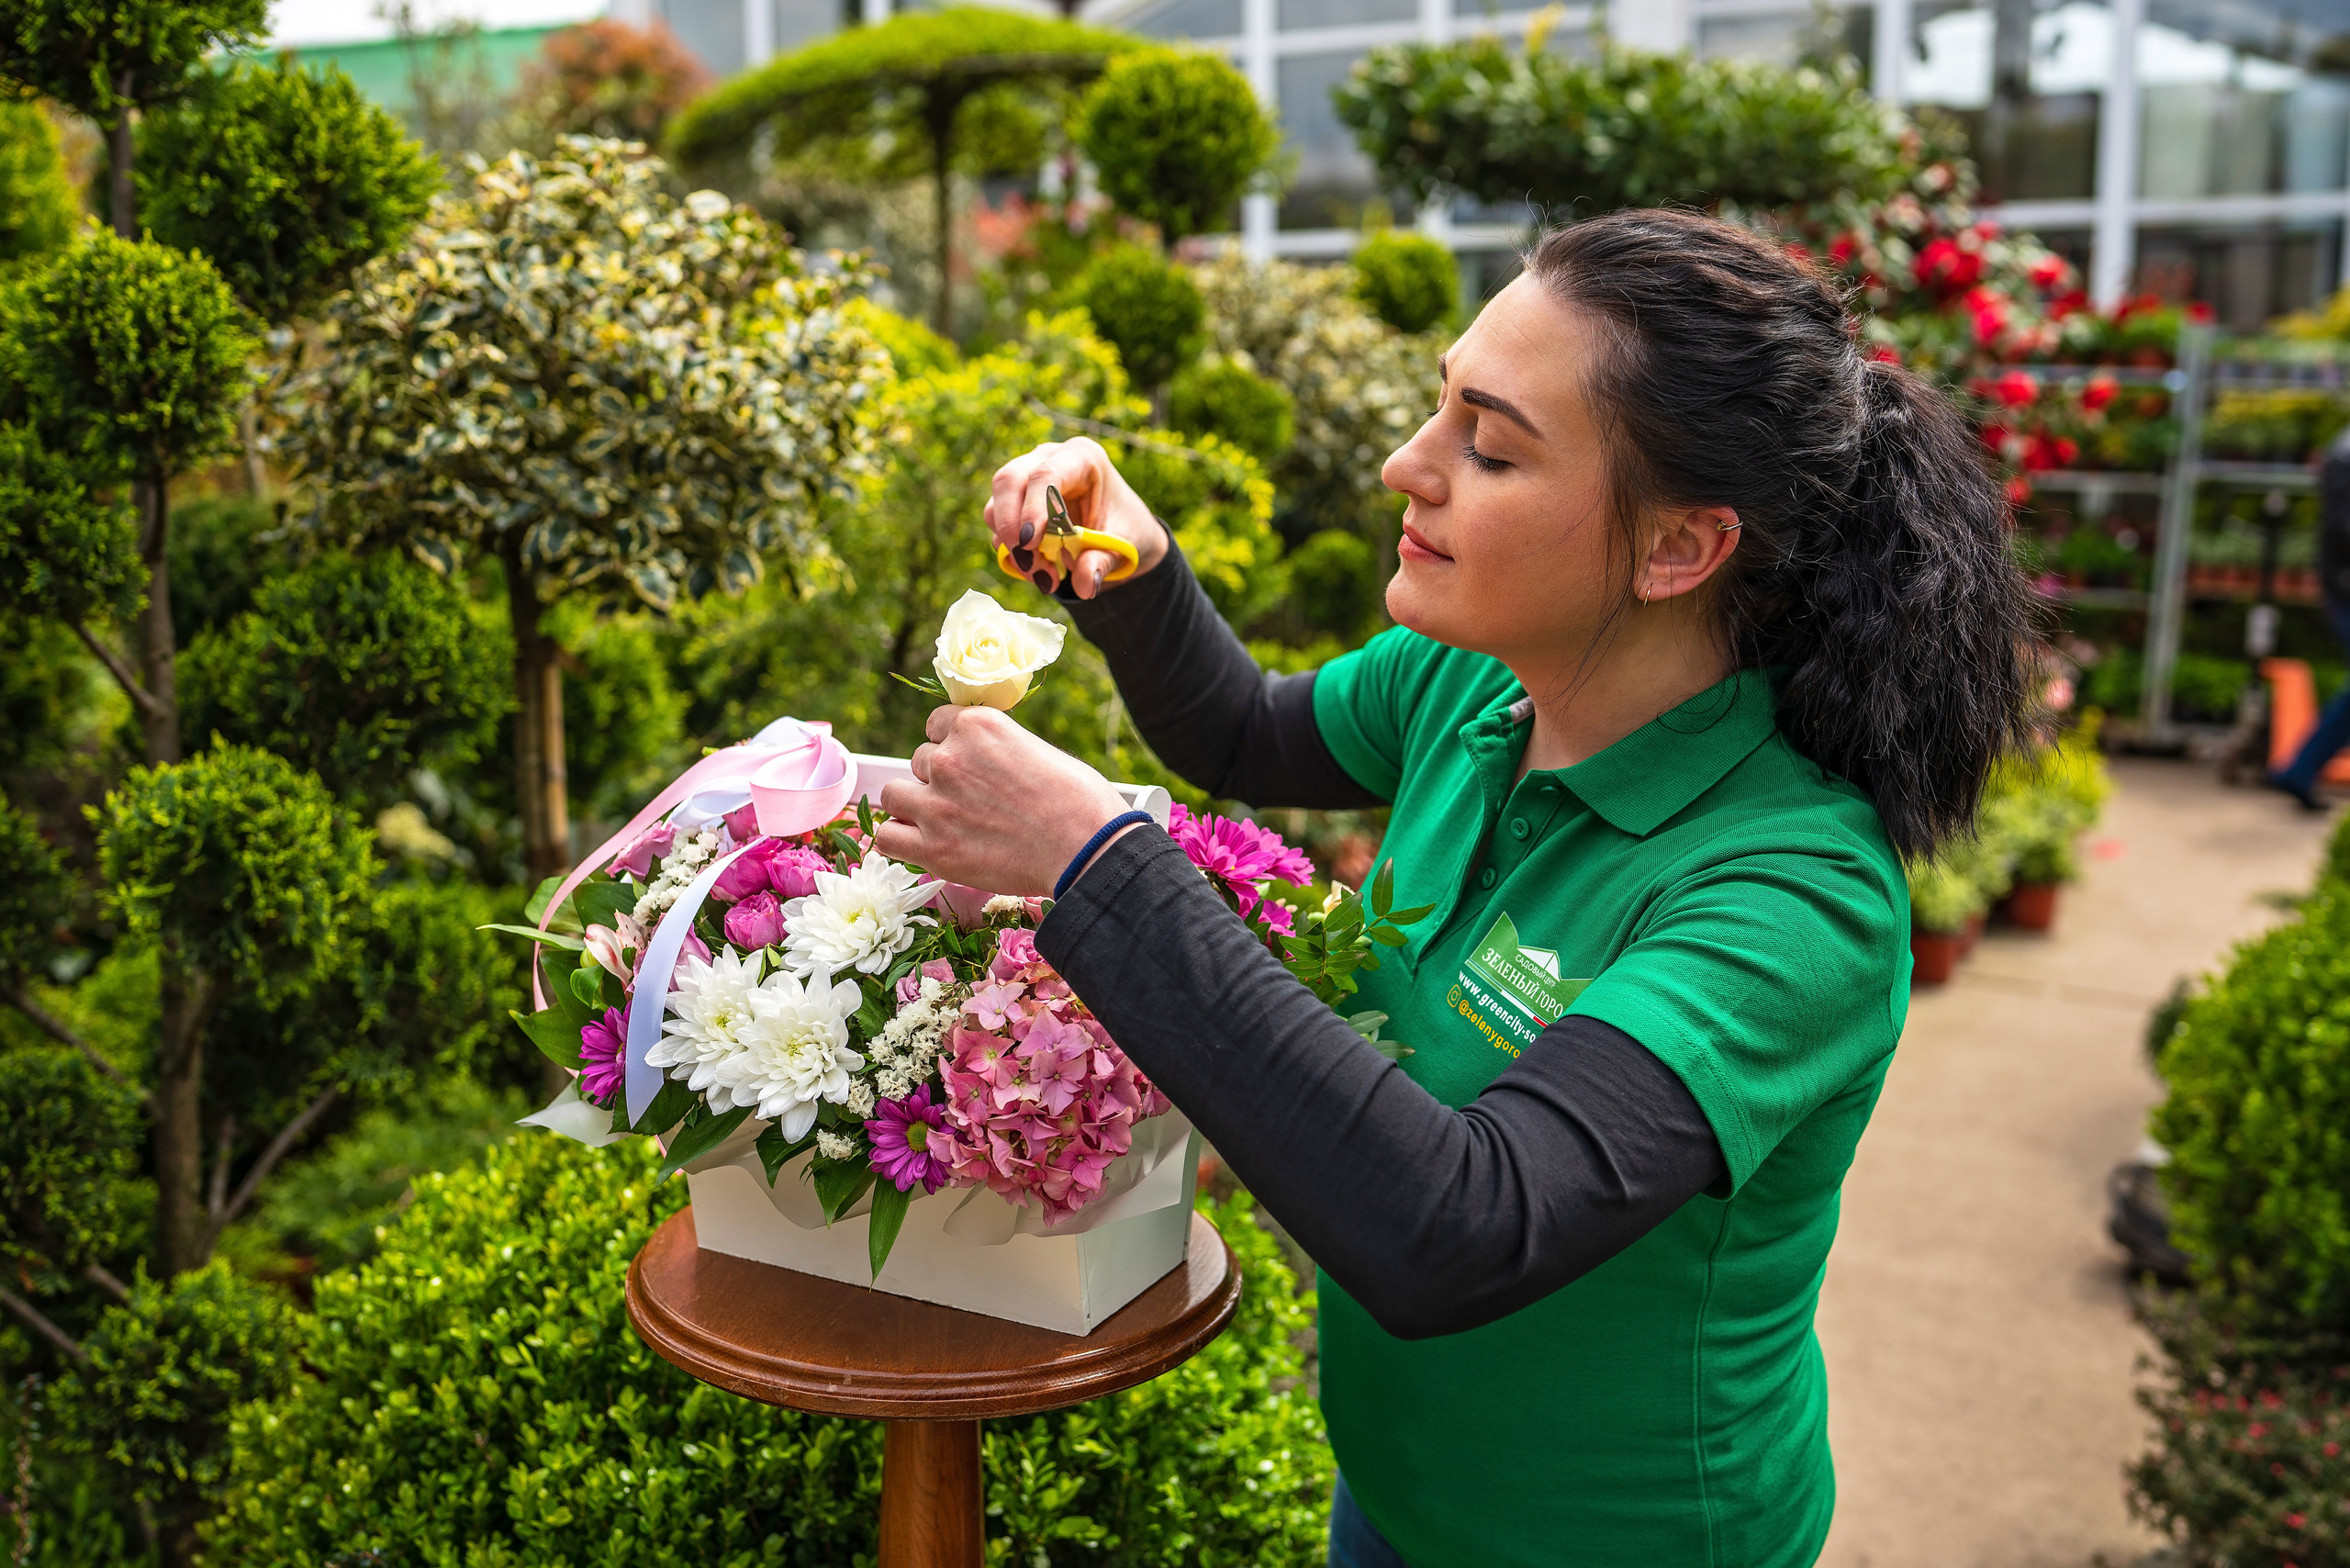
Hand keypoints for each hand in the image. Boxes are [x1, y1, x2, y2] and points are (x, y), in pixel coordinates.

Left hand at [875, 706, 1136, 895]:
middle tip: (970, 803)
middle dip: (939, 779)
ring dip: (913, 805)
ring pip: (894, 794)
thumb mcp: (1034, 749)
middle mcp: (949, 758)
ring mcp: (936, 803)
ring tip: (943, 823)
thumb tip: (979, 765)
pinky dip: (899, 839)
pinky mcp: (933, 847)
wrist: (1087, 847)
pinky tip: (922, 845)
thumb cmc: (1078, 800)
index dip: (952, 747)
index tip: (969, 767)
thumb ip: (994, 751)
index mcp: (976, 724)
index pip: (936, 725)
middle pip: (918, 761)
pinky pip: (887, 837)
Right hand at [986, 437, 1168, 600]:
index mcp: (1083, 457)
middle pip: (1009, 480)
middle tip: (1028, 565)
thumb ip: (1102, 561)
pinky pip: (997, 524)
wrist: (1119, 530)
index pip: (1047, 474)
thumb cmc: (1124, 527)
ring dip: (1011, 546)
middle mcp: (1049, 459)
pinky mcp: (1015, 501)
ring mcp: (1027, 476)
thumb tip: (1084, 585)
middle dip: (1011, 526)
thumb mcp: (1122, 545)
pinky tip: (1037, 569)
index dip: (1032, 507)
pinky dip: (1010, 551)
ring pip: (996, 504)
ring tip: (1045, 576)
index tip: (1028, 543)